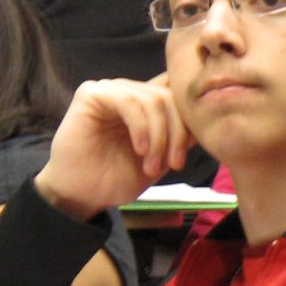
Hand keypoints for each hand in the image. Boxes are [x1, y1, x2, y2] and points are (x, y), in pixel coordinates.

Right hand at [36, 78, 192, 220]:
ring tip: (151, 166)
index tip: (183, 159)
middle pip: (170, 97)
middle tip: (174, 165)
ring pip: (153, 100)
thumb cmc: (116, 179)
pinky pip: (129, 101)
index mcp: (147, 106)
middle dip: (178, 134)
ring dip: (159, 137)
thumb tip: (204, 121)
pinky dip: (141, 127)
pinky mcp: (92, 93)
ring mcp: (111, 90)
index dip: (189, 123)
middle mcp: (130, 92)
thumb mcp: (160, 160)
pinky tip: (139, 150)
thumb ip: (179, 139)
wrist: (81, 195)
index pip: (177, 96)